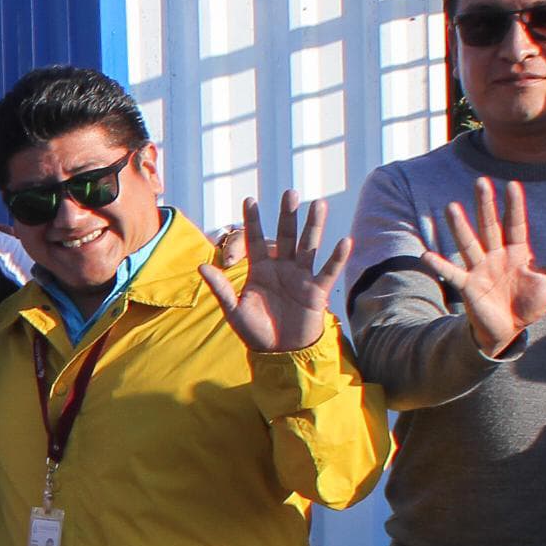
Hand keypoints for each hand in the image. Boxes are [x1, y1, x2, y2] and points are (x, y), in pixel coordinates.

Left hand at [202, 192, 351, 354]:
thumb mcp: (234, 310)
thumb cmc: (256, 331)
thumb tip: (200, 267)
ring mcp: (301, 277)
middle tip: (290, 192)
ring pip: (308, 246)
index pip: (254, 240)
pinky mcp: (316, 291)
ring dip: (314, 225)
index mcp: (260, 270)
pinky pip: (327, 271)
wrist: (280, 352)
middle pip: (285, 236)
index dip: (252, 221)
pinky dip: (336, 258)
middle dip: (287, 215)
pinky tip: (344, 241)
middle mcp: (282, 268)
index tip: (249, 199)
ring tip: (319, 204)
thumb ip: (221, 288)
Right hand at [420, 178, 545, 356]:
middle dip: (485, 205)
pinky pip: (453, 274)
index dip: (514, 206)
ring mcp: (480, 269)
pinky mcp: (468, 286)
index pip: (515, 224)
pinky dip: (440, 266)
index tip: (512, 184)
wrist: (509, 328)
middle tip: (480, 181)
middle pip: (489, 226)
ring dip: (460, 227)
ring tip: (451, 207)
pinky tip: (427, 256)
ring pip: (469, 244)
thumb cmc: (530, 302)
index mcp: (516, 252)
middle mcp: (496, 256)